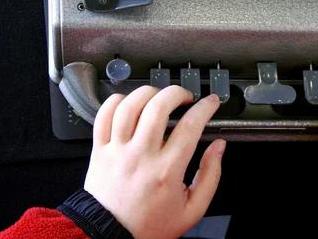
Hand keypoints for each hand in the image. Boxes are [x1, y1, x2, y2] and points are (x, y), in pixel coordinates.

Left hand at [84, 86, 225, 238]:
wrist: (108, 237)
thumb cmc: (148, 224)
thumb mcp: (192, 209)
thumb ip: (211, 176)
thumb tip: (219, 148)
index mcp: (166, 171)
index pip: (190, 126)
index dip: (205, 107)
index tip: (211, 103)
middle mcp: (140, 156)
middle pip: (158, 107)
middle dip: (177, 92)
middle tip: (185, 97)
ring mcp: (117, 151)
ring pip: (130, 105)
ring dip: (149, 93)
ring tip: (159, 97)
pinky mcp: (99, 150)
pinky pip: (103, 115)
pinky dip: (117, 101)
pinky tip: (130, 103)